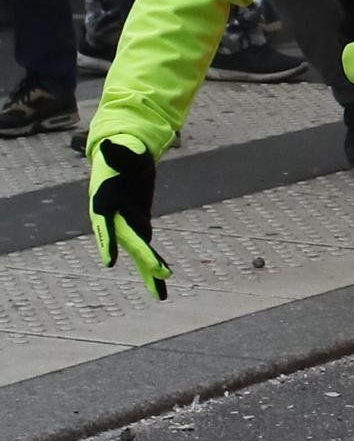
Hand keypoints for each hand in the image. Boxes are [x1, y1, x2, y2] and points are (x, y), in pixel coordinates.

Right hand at [88, 139, 166, 299]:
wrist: (124, 155)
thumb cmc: (123, 151)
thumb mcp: (124, 150)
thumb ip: (118, 152)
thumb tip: (110, 145)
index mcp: (104, 202)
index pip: (104, 225)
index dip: (106, 242)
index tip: (108, 261)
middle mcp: (113, 218)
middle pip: (128, 241)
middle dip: (144, 258)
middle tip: (162, 274)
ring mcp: (126, 223)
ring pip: (137, 251)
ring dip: (149, 271)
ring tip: (161, 295)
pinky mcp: (137, 224)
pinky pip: (146, 247)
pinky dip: (153, 262)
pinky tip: (162, 279)